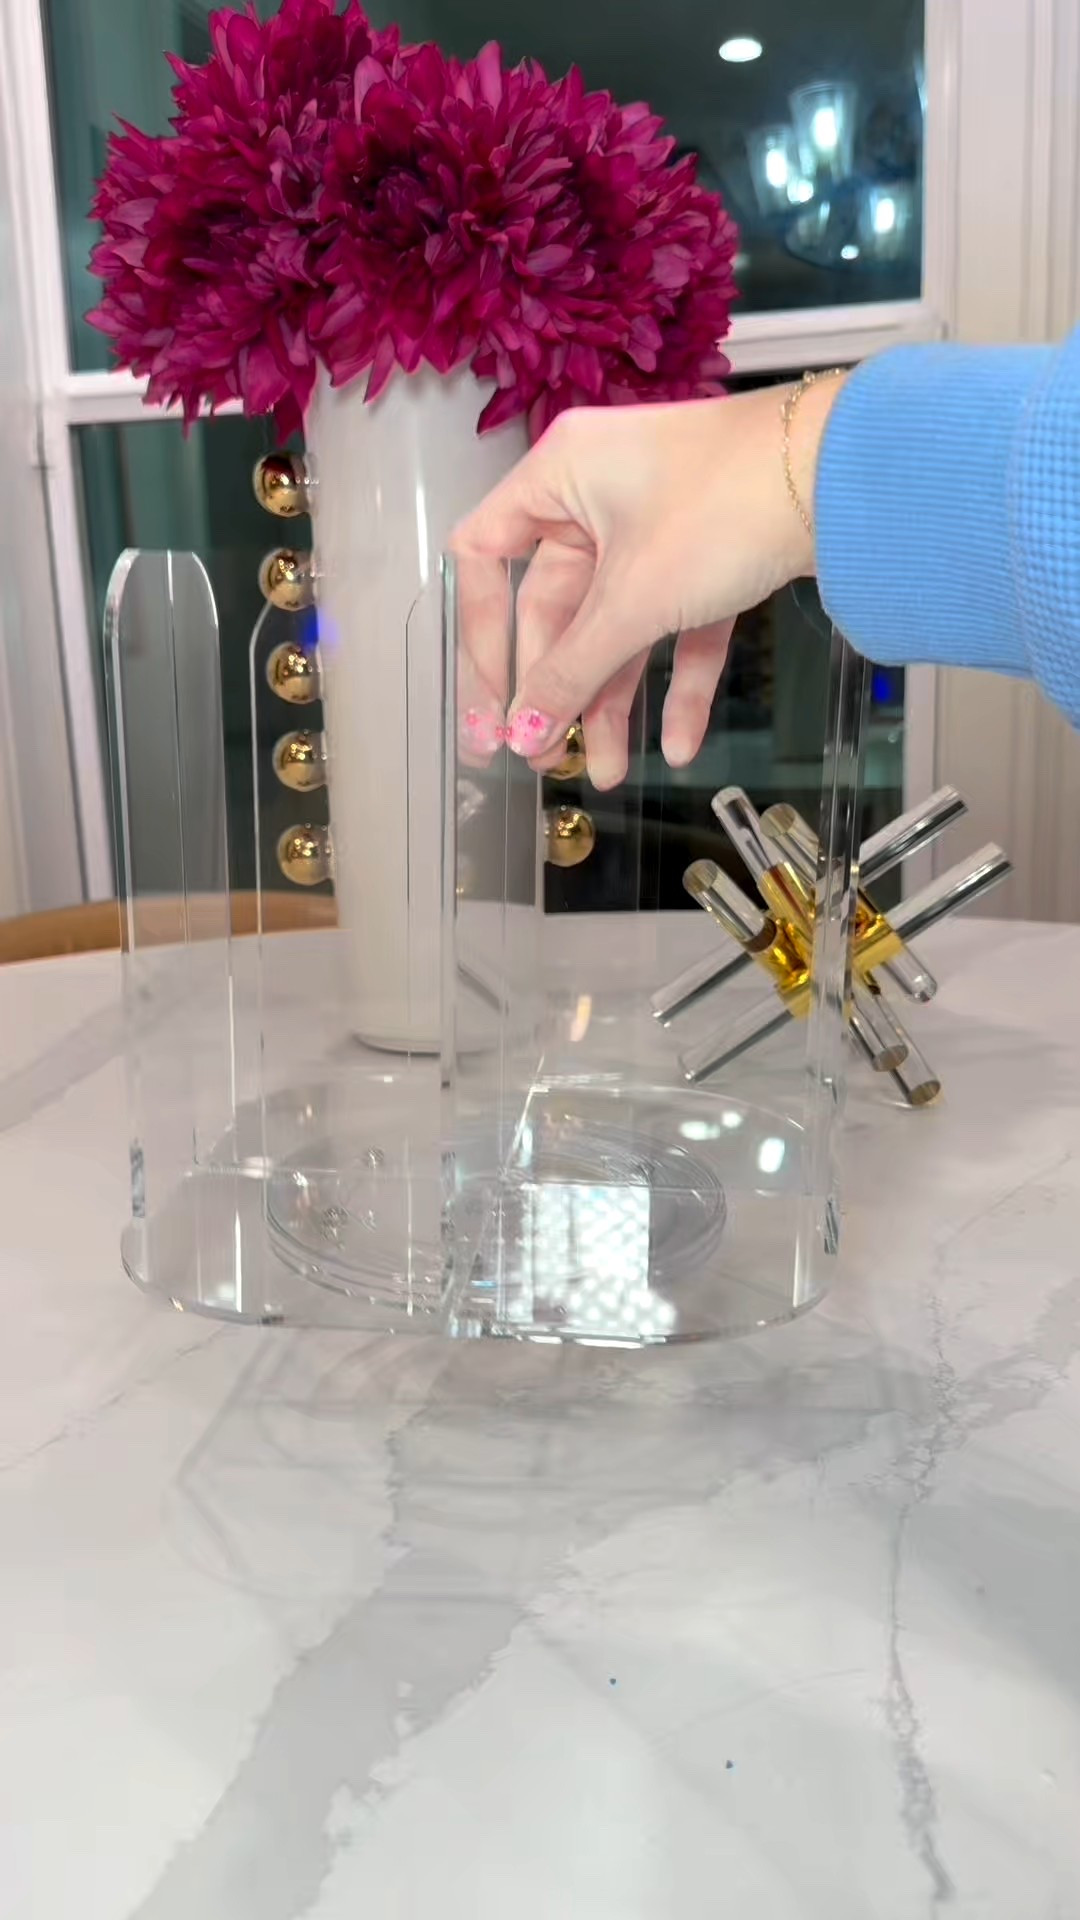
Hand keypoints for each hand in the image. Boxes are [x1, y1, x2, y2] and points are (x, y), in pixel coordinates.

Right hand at [452, 375, 843, 786]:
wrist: (846, 477)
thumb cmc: (726, 504)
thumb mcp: (633, 598)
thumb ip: (571, 670)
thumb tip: (523, 731)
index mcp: (560, 476)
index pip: (485, 559)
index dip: (481, 637)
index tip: (494, 707)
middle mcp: (600, 495)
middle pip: (554, 608)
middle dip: (557, 689)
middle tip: (547, 758)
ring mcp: (658, 526)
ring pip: (617, 627)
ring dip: (611, 701)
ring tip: (605, 772)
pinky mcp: (711, 556)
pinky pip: (677, 628)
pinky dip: (676, 682)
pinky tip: (679, 746)